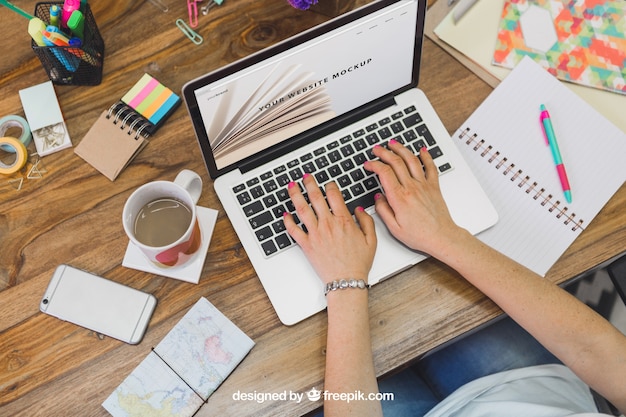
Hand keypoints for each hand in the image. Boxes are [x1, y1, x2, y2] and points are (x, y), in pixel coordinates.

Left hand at [282, 174, 376, 283]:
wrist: (346, 280)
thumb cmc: (358, 263)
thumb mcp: (371, 239)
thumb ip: (366, 221)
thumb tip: (358, 209)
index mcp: (343, 221)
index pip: (334, 195)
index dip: (330, 185)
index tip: (328, 183)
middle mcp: (327, 224)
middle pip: (315, 197)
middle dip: (309, 184)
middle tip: (305, 177)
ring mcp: (315, 234)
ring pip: (302, 209)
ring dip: (295, 195)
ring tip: (291, 186)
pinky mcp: (307, 245)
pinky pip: (294, 230)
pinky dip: (288, 221)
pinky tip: (285, 214)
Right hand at [364, 140, 459, 255]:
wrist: (441, 237)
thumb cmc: (419, 235)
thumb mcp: (394, 228)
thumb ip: (383, 210)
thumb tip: (378, 197)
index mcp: (399, 198)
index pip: (384, 173)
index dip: (374, 165)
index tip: (368, 164)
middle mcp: (411, 188)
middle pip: (396, 162)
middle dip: (384, 152)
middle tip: (377, 149)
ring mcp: (424, 185)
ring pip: (412, 160)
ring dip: (401, 149)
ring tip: (393, 143)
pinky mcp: (434, 187)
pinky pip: (431, 167)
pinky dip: (426, 156)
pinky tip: (422, 150)